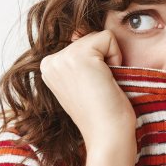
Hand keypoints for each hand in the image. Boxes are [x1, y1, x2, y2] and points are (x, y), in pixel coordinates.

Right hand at [39, 29, 136, 154]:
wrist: (107, 136)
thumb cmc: (103, 114)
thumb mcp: (85, 82)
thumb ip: (80, 58)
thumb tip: (79, 29)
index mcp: (49, 68)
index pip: (82, 43)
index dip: (97, 64)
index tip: (92, 90)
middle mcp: (50, 61)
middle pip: (90, 37)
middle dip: (103, 60)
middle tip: (99, 89)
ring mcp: (62, 58)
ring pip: (99, 37)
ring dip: (110, 60)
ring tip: (102, 86)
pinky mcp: (79, 56)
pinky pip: (108, 37)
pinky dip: (116, 57)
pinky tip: (108, 81)